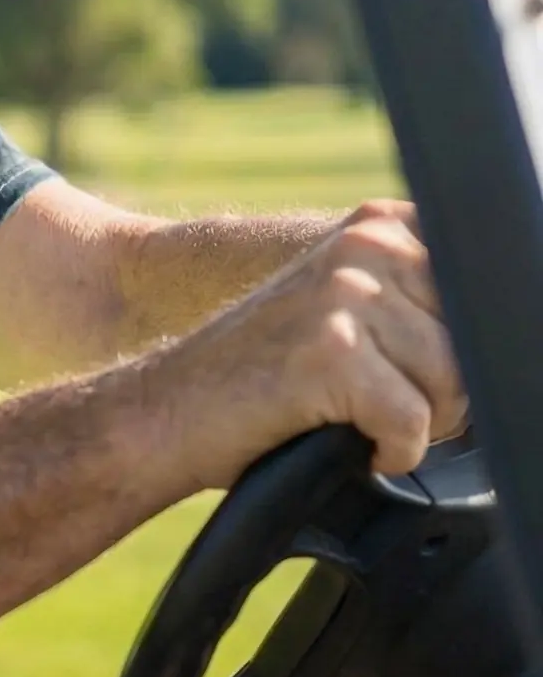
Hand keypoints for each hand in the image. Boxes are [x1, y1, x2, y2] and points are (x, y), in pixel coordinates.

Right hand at [151, 200, 467, 486]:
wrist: (169, 408)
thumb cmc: (264, 372)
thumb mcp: (349, 305)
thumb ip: (422, 295)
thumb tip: (516, 328)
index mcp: (379, 224)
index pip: (487, 286)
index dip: (462, 348)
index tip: (411, 367)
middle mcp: (366, 244)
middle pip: (477, 346)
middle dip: (439, 393)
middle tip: (366, 397)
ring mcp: (345, 294)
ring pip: (453, 388)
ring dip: (411, 424)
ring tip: (349, 413)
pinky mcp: (331, 352)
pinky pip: (411, 425)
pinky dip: (385, 452)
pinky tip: (340, 437)